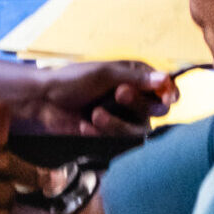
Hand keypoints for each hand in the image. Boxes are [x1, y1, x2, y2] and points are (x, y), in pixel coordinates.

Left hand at [23, 60, 177, 135]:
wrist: (44, 102)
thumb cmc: (73, 80)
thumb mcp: (105, 74)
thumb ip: (137, 79)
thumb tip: (166, 79)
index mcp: (135, 76)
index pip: (164, 86)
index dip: (169, 93)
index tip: (169, 99)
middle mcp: (134, 97)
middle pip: (155, 109)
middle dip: (138, 103)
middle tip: (119, 94)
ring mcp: (123, 116)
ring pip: (138, 128)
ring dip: (117, 123)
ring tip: (95, 115)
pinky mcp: (111, 134)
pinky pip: (119, 139)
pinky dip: (102, 132)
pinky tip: (85, 126)